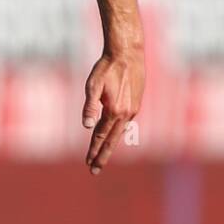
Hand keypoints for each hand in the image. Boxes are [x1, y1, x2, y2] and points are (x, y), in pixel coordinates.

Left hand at [82, 45, 144, 173]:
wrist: (128, 53)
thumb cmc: (106, 68)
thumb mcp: (92, 85)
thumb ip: (90, 106)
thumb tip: (87, 126)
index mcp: (114, 111)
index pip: (100, 136)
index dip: (93, 150)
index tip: (88, 163)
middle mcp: (126, 113)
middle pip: (112, 140)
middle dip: (102, 156)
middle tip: (94, 170)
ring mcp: (133, 109)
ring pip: (120, 133)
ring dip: (111, 145)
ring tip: (102, 156)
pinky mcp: (136, 104)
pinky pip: (125, 123)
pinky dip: (118, 133)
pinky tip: (113, 134)